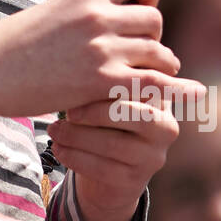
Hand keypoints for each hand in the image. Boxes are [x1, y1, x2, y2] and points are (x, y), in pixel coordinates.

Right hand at [0, 0, 184, 121]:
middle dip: (153, 39)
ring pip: (159, 53)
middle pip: (154, 21)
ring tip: (143, 79)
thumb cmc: (11, 46)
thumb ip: (82, 12)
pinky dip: (160, 91)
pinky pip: (152, 83)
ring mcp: (101, 48)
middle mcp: (97, 15)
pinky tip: (151, 99)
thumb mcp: (50, 12)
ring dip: (158, 68)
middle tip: (138, 56)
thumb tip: (105, 14)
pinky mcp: (101, 81)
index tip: (140, 13)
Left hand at [46, 81, 204, 215]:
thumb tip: (79, 38)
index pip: (142, 84)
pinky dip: (74, 156)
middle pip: (132, 114)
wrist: (106, 171)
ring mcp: (153, 158)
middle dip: (94, 111)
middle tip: (68, 110)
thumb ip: (106, 71)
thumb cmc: (102, 117)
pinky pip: (102, 169)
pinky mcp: (134, 182)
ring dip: (76, 136)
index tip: (76, 80)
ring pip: (113, 144)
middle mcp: (167, 128)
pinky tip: (58, 147)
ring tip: (53, 129)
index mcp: (162, 97)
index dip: (109, 83)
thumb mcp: (107, 93)